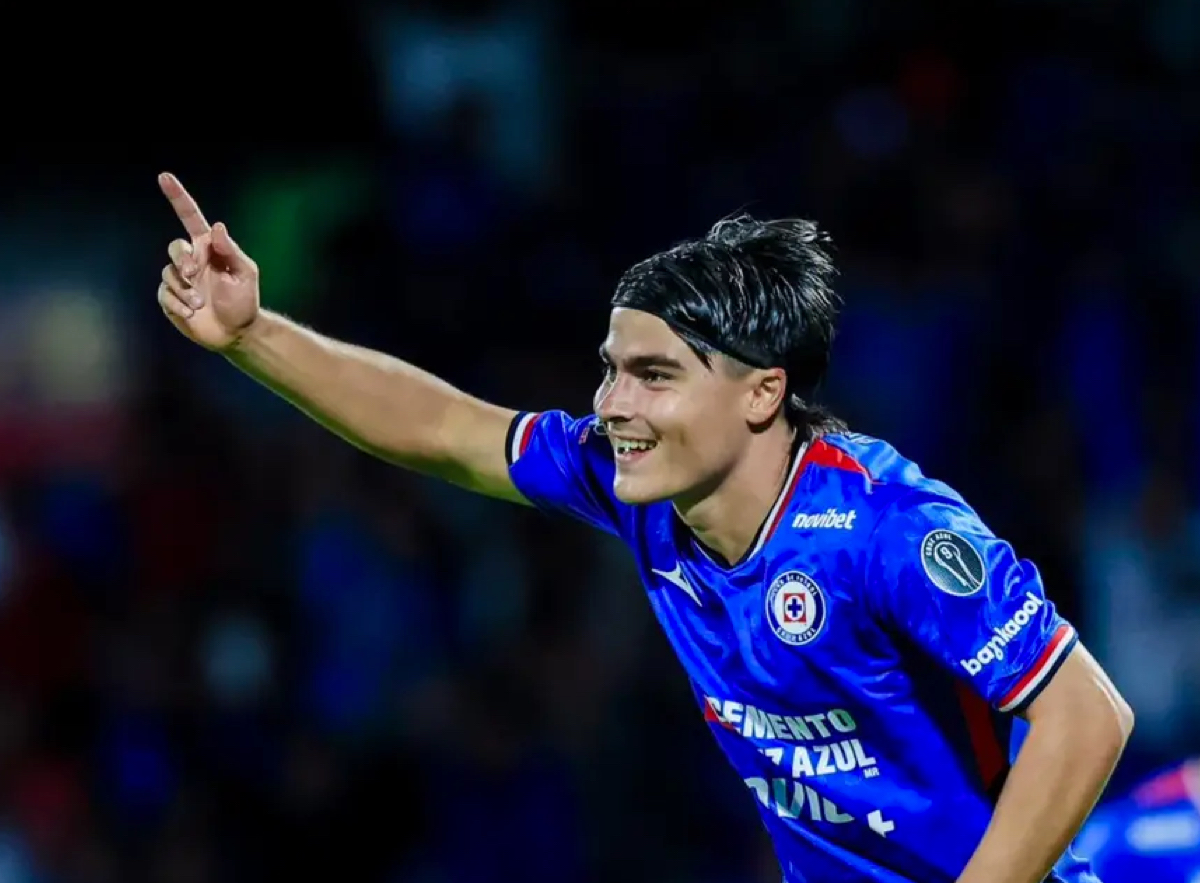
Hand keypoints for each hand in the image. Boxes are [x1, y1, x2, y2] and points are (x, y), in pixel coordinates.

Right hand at [157, 172, 259, 351]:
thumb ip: (231, 251)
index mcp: (209, 248)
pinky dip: (177, 304)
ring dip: (184, 289)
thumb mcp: (245, 273)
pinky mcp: (170, 298)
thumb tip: (216, 227)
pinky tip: (191, 313)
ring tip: (200, 304)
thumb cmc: (244, 300)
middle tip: (193, 274)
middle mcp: (192, 260)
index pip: (190, 217)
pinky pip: (164, 294)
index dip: (177, 196)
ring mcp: (179, 279)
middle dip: (181, 259)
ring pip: (168, 272)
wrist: (236, 332)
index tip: (165, 176)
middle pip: (174, 246)